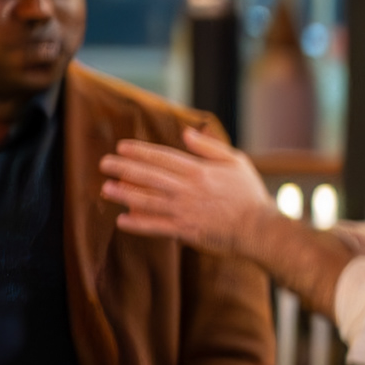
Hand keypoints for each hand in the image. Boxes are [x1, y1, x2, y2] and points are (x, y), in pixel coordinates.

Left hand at [99, 121, 273, 254]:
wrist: (259, 228)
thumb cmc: (250, 194)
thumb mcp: (236, 161)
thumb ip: (209, 147)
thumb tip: (186, 133)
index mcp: (199, 171)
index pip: (162, 157)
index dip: (140, 151)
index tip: (121, 147)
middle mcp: (188, 189)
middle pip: (149, 176)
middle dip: (123, 168)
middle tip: (104, 164)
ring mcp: (184, 210)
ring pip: (147, 200)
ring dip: (124, 194)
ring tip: (105, 188)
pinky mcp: (185, 230)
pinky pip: (156, 226)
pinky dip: (138, 223)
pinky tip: (122, 219)